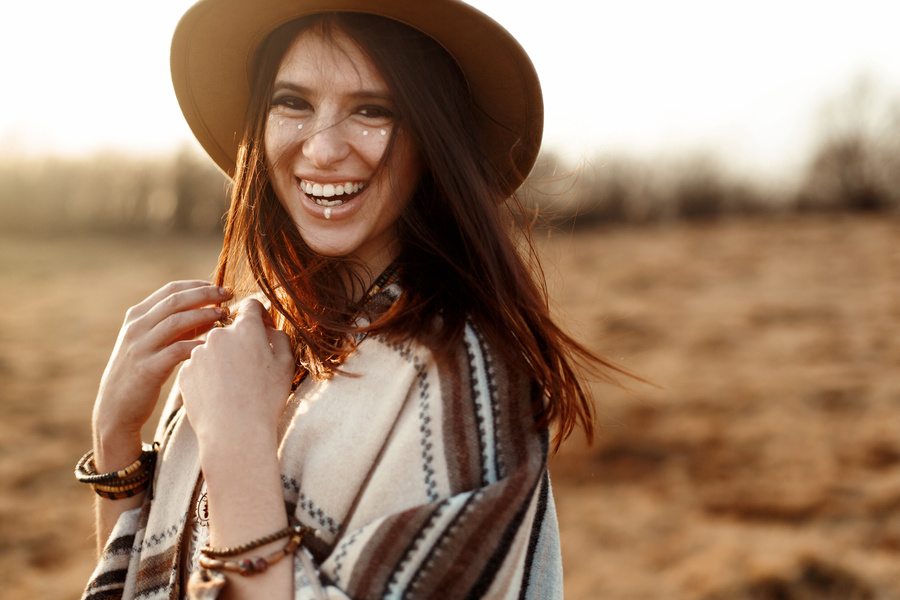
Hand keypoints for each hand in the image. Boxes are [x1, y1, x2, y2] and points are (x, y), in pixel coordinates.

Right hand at [93, 281, 230, 468]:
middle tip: (229, 294)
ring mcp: (140, 347)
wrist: (115, 408)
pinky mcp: (147, 369)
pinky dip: (198, 344)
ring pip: (176, 321)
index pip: (171, 290)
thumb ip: (178, 326)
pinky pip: (177, 350)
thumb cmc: (143, 372)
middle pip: (175, 300)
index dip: (199, 286)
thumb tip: (214, 310)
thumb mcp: (155, 343)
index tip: (221, 287)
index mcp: (137, 316)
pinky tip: (214, 344)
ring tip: (225, 314)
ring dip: (204, 315)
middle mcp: (136, 327)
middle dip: (205, 294)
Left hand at [178, 298, 294, 457]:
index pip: (251, 306)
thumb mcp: (285, 366)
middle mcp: (217, 335)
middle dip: (240, 342)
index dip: (260, 315)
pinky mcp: (184, 373)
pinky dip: (209, 376)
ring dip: (223, 360)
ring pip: (213, 349)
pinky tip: (220, 395)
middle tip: (252, 366)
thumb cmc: (265, 399)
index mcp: (245, 329)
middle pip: (230, 329)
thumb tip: (269, 329)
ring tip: (235, 386)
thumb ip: (280, 338)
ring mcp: (197, 354)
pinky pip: (199, 368)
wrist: (234, 433)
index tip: (264, 328)